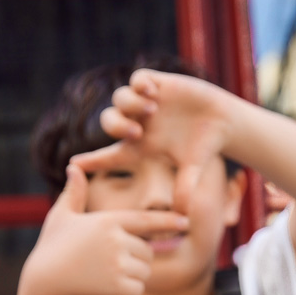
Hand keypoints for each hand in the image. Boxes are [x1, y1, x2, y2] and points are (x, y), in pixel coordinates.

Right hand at [22, 162, 189, 294]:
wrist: (44, 284)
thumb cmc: (52, 248)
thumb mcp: (61, 217)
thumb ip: (74, 193)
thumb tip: (73, 168)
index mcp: (108, 221)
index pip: (146, 221)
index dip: (168, 221)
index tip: (186, 222)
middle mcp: (117, 240)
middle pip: (147, 250)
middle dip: (136, 258)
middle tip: (109, 263)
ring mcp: (118, 264)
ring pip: (144, 270)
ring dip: (132, 275)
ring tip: (104, 274)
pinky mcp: (118, 286)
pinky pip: (137, 288)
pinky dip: (127, 290)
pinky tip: (105, 288)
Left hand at [84, 68, 232, 212]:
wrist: (222, 122)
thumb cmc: (204, 149)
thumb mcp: (193, 170)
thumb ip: (185, 189)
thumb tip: (183, 215)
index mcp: (140, 147)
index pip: (110, 155)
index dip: (92, 160)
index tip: (72, 165)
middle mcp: (139, 124)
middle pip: (110, 122)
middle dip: (117, 126)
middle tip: (136, 132)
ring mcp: (147, 103)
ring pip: (120, 98)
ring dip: (131, 105)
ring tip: (152, 110)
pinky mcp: (159, 84)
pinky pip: (137, 78)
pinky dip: (140, 84)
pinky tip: (152, 92)